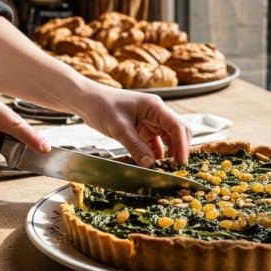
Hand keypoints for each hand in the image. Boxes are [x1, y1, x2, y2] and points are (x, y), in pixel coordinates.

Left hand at [74, 86, 190, 166]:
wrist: (87, 101)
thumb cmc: (102, 107)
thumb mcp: (119, 128)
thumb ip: (135, 146)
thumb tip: (150, 164)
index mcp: (155, 107)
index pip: (177, 126)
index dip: (182, 145)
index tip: (181, 162)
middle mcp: (156, 113)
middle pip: (177, 132)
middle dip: (179, 149)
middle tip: (176, 167)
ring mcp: (150, 121)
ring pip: (167, 139)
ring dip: (168, 153)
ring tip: (164, 169)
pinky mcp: (142, 129)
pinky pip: (154, 143)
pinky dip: (155, 154)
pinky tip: (151, 165)